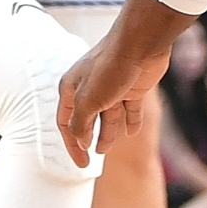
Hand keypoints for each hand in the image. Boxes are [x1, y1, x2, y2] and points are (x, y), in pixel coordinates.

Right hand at [57, 29, 170, 168]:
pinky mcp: (133, 87)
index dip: (72, 144)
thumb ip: (81, 123)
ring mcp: (112, 88)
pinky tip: (132, 132)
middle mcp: (90, 88)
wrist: (140, 45)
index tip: (82, 163)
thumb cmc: (109, 68)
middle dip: (88, 138)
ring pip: (108, 116)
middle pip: (86, 119)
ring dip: (108, 132)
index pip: (66, 122)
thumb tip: (80, 140)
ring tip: (106, 147)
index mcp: (72, 89)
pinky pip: (130, 109)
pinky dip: (131, 121)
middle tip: (92, 158)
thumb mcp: (88, 101)